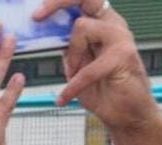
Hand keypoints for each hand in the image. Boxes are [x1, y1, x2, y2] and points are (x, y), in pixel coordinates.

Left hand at [34, 0, 158, 132]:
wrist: (126, 115)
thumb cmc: (102, 91)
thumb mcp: (76, 65)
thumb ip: (67, 47)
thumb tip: (42, 33)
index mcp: (102, 23)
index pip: (82, 0)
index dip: (58, 1)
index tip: (34, 14)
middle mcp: (113, 24)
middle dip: (58, 2)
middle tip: (35, 18)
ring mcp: (121, 37)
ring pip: (82, 27)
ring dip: (71, 54)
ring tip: (74, 75)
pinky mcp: (123, 56)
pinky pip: (88, 66)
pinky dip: (73, 85)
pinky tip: (64, 99)